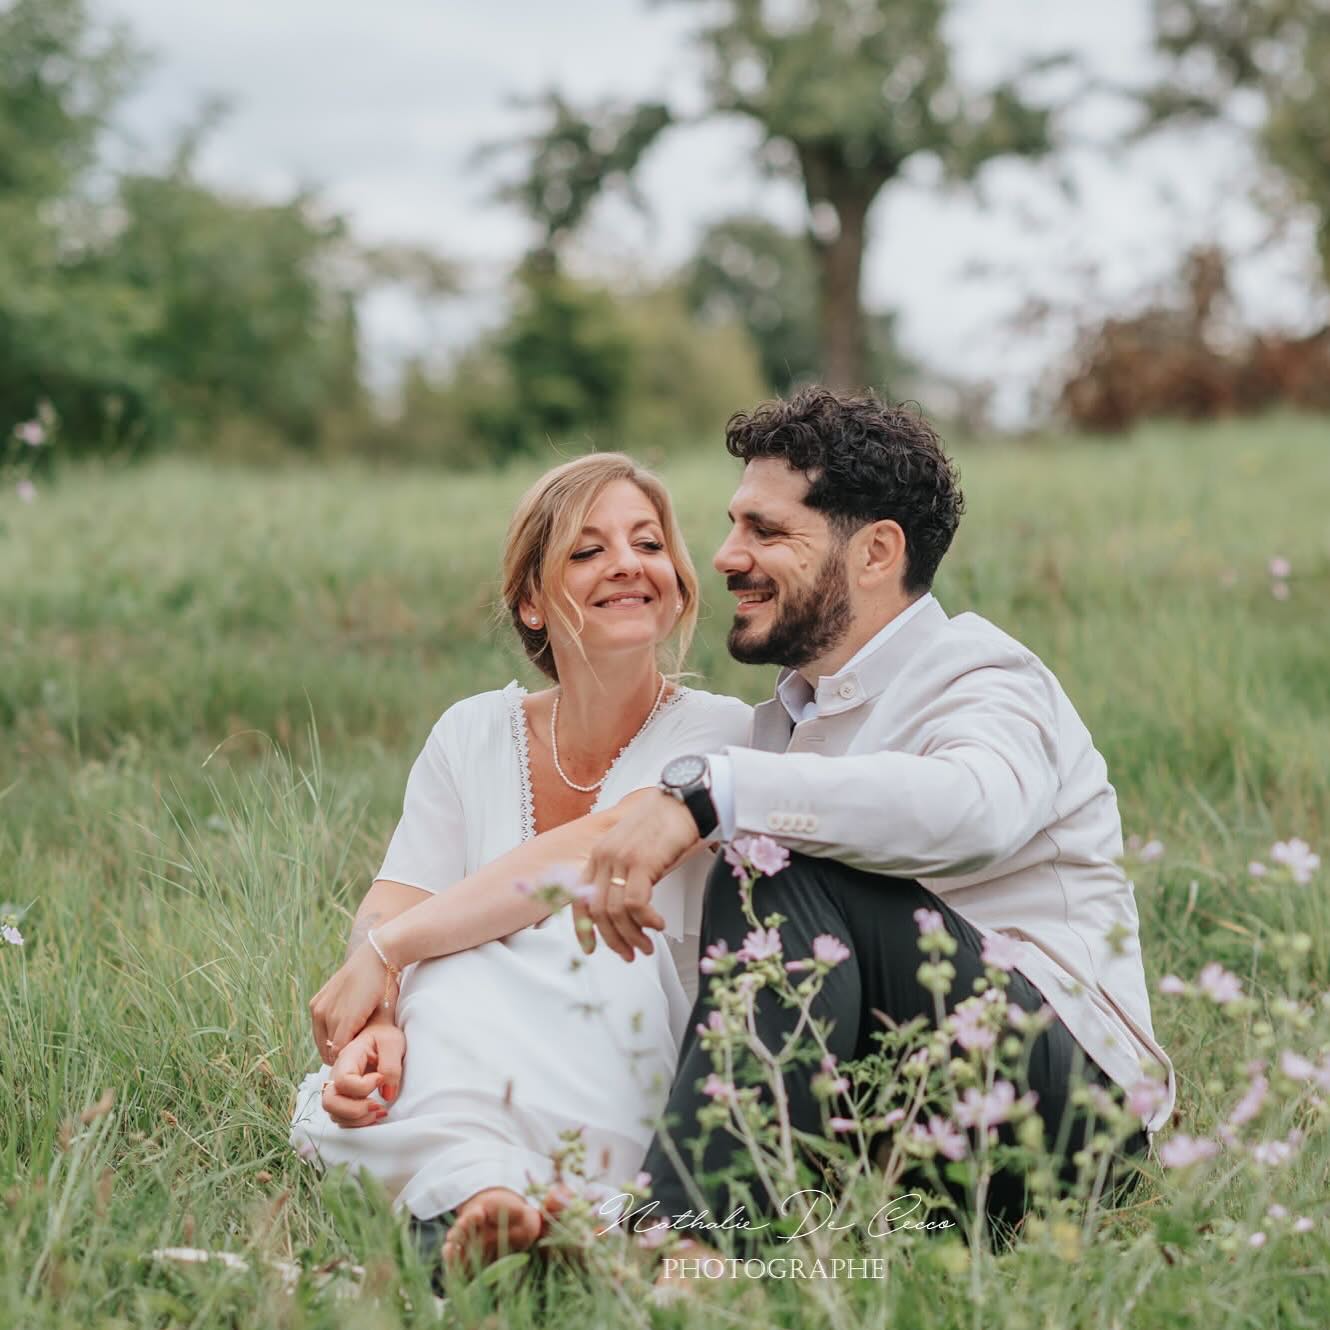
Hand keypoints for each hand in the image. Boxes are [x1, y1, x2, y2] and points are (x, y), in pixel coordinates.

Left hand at [309, 943, 396, 1062]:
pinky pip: (341, 1048)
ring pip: (332, 1050)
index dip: (336, 1050)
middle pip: (324, 1048)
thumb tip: (349, 1037)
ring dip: (347, 1054)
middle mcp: (318, 1011)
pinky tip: (364, 1049)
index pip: (322, 1040)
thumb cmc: (372, 976)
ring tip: (363, 1053)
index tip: (353, 1052)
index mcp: (318, 1006)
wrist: (379, 957)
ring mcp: (329, 1016)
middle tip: (359, 1056)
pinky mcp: (344, 1020)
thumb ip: (345, 1014)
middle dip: (339, 1055)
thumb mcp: (351, 997)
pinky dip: (351, 1052)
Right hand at [321, 1017, 405, 1127]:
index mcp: (348, 1057)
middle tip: (378, 1106)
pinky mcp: (343, 1098)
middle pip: (329, 1101)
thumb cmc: (385, 1037)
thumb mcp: (393, 1043)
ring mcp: (337, 1088)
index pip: (343, 1081)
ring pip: (334, 1114)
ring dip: (358, 1120)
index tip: (380, 1079)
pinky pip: (342, 1119)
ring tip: (381, 1111)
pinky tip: (376, 1115)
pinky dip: (358, 1123)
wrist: (378, 1037)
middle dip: (354, 1111)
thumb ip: (391, 1066)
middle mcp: (336, 1074)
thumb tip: (386, 1095)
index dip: (362, 1087)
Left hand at [575, 788, 699, 961]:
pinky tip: (659, 924)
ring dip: (633, 936)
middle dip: (613, 940)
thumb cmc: (664, 823)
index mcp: (598, 855)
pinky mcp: (640, 861)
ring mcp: (621, 859)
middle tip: (630, 954)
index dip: (583, 928)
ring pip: (615, 912)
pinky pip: (635, 903)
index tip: (591, 948)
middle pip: (597, 912)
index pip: (579, 899)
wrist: (685, 801)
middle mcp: (604, 857)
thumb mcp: (633, 848)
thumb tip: (625, 910)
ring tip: (648, 945)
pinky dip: (647, 921)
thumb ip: (623, 873)